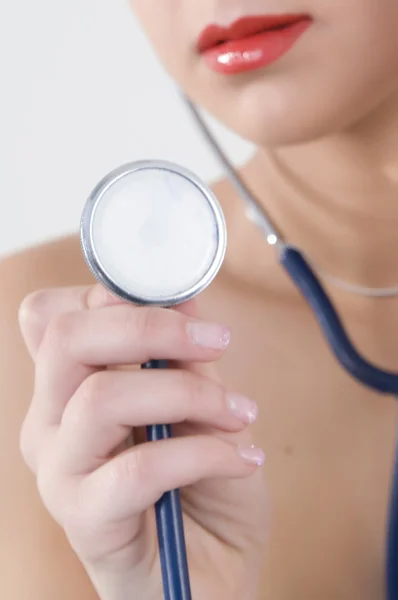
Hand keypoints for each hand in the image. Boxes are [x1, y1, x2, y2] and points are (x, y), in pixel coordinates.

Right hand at [19, 285, 266, 599]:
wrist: (209, 575)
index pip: (55, 317)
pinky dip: (205, 452)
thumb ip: (184, 355)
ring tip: (240, 413)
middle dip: (150, 327)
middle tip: (216, 341)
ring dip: (189, 393)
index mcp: (69, 388)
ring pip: (103, 397)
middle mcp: (50, 423)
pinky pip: (140, 467)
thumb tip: (186, 297)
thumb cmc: (203, 487)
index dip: (113, 296)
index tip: (182, 308)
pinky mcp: (84, 519)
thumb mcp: (200, 406)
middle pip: (66, 339)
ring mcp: (60, 471)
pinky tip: (242, 459)